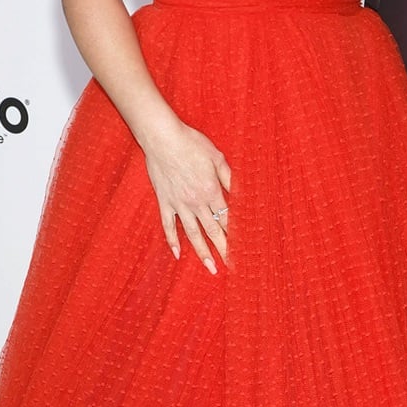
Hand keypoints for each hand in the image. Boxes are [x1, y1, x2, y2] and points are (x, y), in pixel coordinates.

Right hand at [142, 120, 231, 270]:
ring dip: (202, 252)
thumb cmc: (191, 143)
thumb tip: (240, 192)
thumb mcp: (217, 157)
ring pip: (193, 234)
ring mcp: (179, 204)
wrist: (163, 139)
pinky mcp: (164, 201)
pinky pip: (168, 226)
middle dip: (223, 250)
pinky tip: (177, 254)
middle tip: (231, 266)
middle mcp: (196, 202)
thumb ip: (229, 177)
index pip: (227, 219)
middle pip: (213, 231)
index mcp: (212, 191)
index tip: (243, 248)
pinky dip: (172, 241)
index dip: (235, 234)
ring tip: (210, 268)